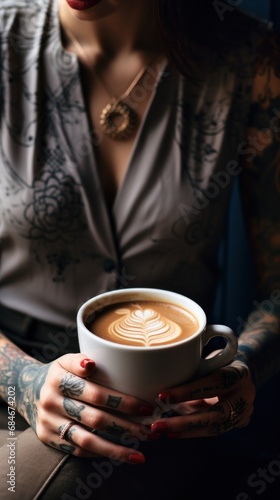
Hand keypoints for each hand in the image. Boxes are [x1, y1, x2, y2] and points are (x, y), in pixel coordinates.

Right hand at [18, 353, 153, 462]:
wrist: (28, 389)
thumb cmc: (59, 374)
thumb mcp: (66, 360)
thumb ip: (80, 360)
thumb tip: (92, 364)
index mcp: (59, 378)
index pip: (96, 393)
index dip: (123, 402)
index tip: (146, 407)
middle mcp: (52, 401)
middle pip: (95, 418)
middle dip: (126, 426)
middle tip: (149, 431)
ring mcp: (49, 422)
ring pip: (87, 440)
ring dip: (115, 448)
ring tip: (139, 453)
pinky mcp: (47, 438)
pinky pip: (76, 450)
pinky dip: (99, 453)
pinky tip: (118, 453)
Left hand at [150, 360, 255, 437]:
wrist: (245, 371)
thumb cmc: (220, 359)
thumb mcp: (209, 356)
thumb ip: (192, 365)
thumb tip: (157, 375)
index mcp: (239, 373)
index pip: (214, 383)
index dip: (188, 391)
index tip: (162, 396)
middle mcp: (245, 397)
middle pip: (215, 415)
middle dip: (184, 423)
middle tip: (157, 425)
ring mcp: (243, 414)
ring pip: (213, 428)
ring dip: (183, 431)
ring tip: (160, 430)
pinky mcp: (237, 424)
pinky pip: (211, 430)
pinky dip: (190, 431)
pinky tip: (171, 432)